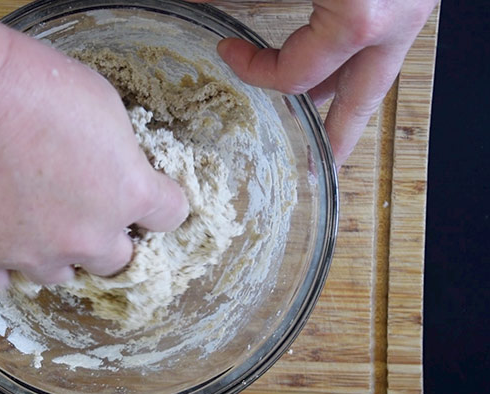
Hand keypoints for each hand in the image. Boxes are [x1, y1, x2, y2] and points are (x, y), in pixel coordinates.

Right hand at [0, 33, 188, 288]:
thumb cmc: (36, 86)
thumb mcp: (104, 105)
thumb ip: (120, 153)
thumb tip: (115, 168)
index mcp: (128, 193)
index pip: (170, 215)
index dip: (159, 203)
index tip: (146, 194)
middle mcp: (88, 236)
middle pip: (118, 260)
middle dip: (107, 236)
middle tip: (84, 208)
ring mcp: (35, 254)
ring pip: (61, 276)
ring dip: (56, 254)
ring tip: (36, 221)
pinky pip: (0, 285)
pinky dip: (3, 267)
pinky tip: (0, 241)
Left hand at [189, 0, 437, 166]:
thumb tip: (194, 6)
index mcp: (360, 17)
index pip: (296, 73)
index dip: (254, 70)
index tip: (228, 52)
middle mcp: (393, 20)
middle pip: (360, 101)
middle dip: (337, 138)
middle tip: (319, 167)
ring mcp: (410, 8)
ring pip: (374, 70)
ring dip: (343, 93)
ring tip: (321, 119)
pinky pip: (379, 39)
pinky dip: (353, 55)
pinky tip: (334, 58)